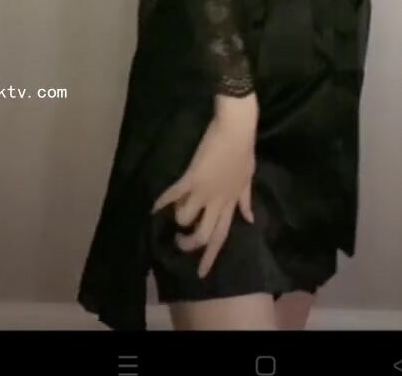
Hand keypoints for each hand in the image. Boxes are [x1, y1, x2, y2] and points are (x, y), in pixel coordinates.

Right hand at [149, 114, 255, 277]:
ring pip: (186, 219)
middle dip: (189, 244)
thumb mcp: (248, 177)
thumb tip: (249, 219)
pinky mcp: (192, 178)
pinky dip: (162, 202)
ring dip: (177, 220)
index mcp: (231, 202)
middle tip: (179, 243)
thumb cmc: (243, 150)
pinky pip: (174, 196)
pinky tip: (153, 207)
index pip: (221, 236)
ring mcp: (205, 191)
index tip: (201, 273)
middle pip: (203, 235)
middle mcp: (218, 202)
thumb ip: (246, 199)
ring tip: (171, 214)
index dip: (211, 255)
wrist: (237, 128)